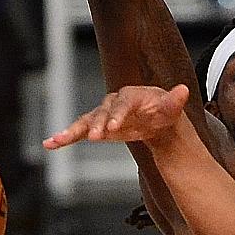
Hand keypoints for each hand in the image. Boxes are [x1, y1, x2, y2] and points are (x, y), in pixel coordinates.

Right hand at [43, 84, 190, 148]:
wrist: (154, 119)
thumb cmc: (162, 112)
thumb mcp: (170, 109)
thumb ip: (174, 101)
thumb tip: (183, 90)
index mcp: (130, 96)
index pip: (122, 103)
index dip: (118, 114)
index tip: (115, 127)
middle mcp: (113, 103)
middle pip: (102, 112)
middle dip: (98, 124)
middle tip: (96, 137)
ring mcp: (103, 115)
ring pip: (86, 122)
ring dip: (73, 131)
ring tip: (59, 140)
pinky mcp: (96, 127)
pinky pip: (79, 132)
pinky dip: (65, 137)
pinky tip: (51, 144)